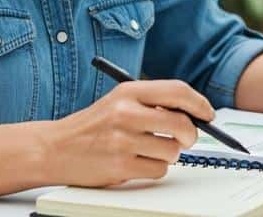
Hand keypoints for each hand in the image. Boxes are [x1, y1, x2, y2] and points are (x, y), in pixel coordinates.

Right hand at [43, 80, 213, 186]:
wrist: (55, 148)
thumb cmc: (93, 126)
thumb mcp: (119, 101)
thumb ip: (153, 102)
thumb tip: (194, 112)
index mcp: (128, 91)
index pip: (178, 92)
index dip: (199, 104)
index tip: (208, 114)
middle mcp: (126, 113)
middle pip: (182, 124)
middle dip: (191, 135)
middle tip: (186, 139)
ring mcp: (123, 141)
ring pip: (173, 151)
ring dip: (169, 154)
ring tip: (149, 150)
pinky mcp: (121, 166)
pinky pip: (159, 170)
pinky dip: (155, 169)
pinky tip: (137, 162)